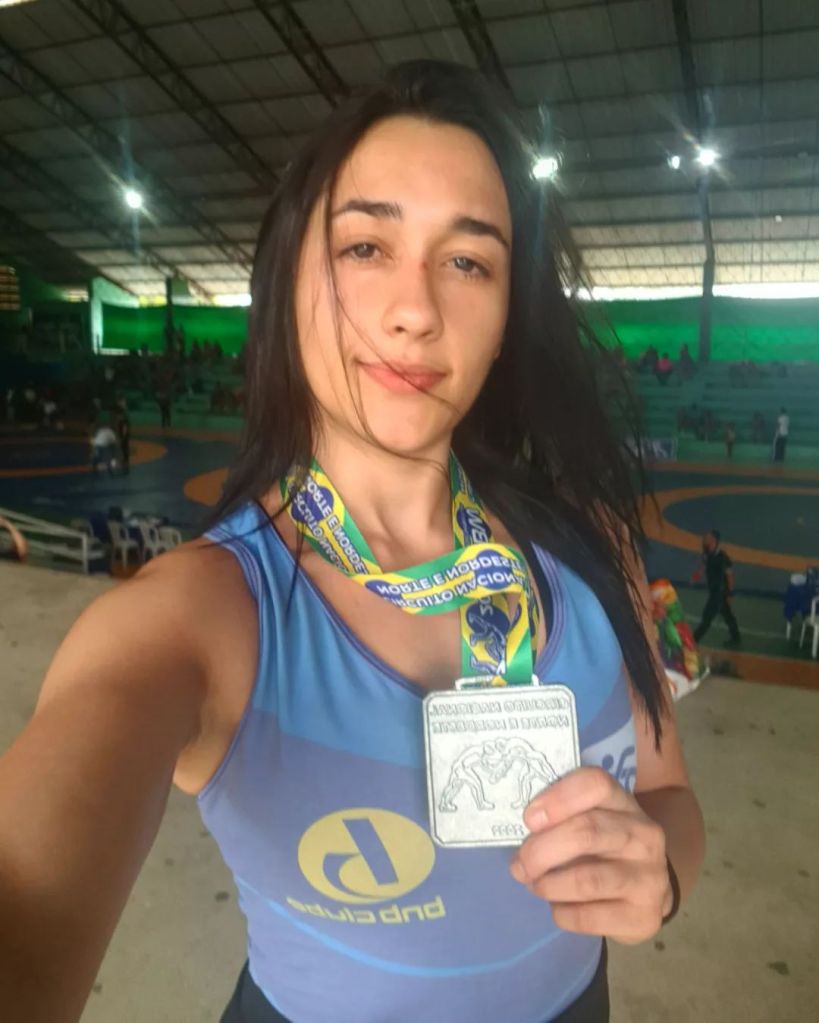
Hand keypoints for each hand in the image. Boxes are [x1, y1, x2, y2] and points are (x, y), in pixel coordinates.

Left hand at [509, 767, 671, 944]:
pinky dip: (561, 913)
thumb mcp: (592, 820)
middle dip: (541, 850)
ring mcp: (648, 878)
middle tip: (519, 865)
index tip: (529, 819)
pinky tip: (558, 906)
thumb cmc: (605, 847)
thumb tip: (521, 835)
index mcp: (624, 802)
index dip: (558, 798)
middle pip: (587, 832)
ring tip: (535, 885)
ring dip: (548, 885)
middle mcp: (643, 836)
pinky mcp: (642, 917)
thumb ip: (562, 817)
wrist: (649, 891)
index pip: (596, 785)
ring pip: (586, 880)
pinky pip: (587, 917)